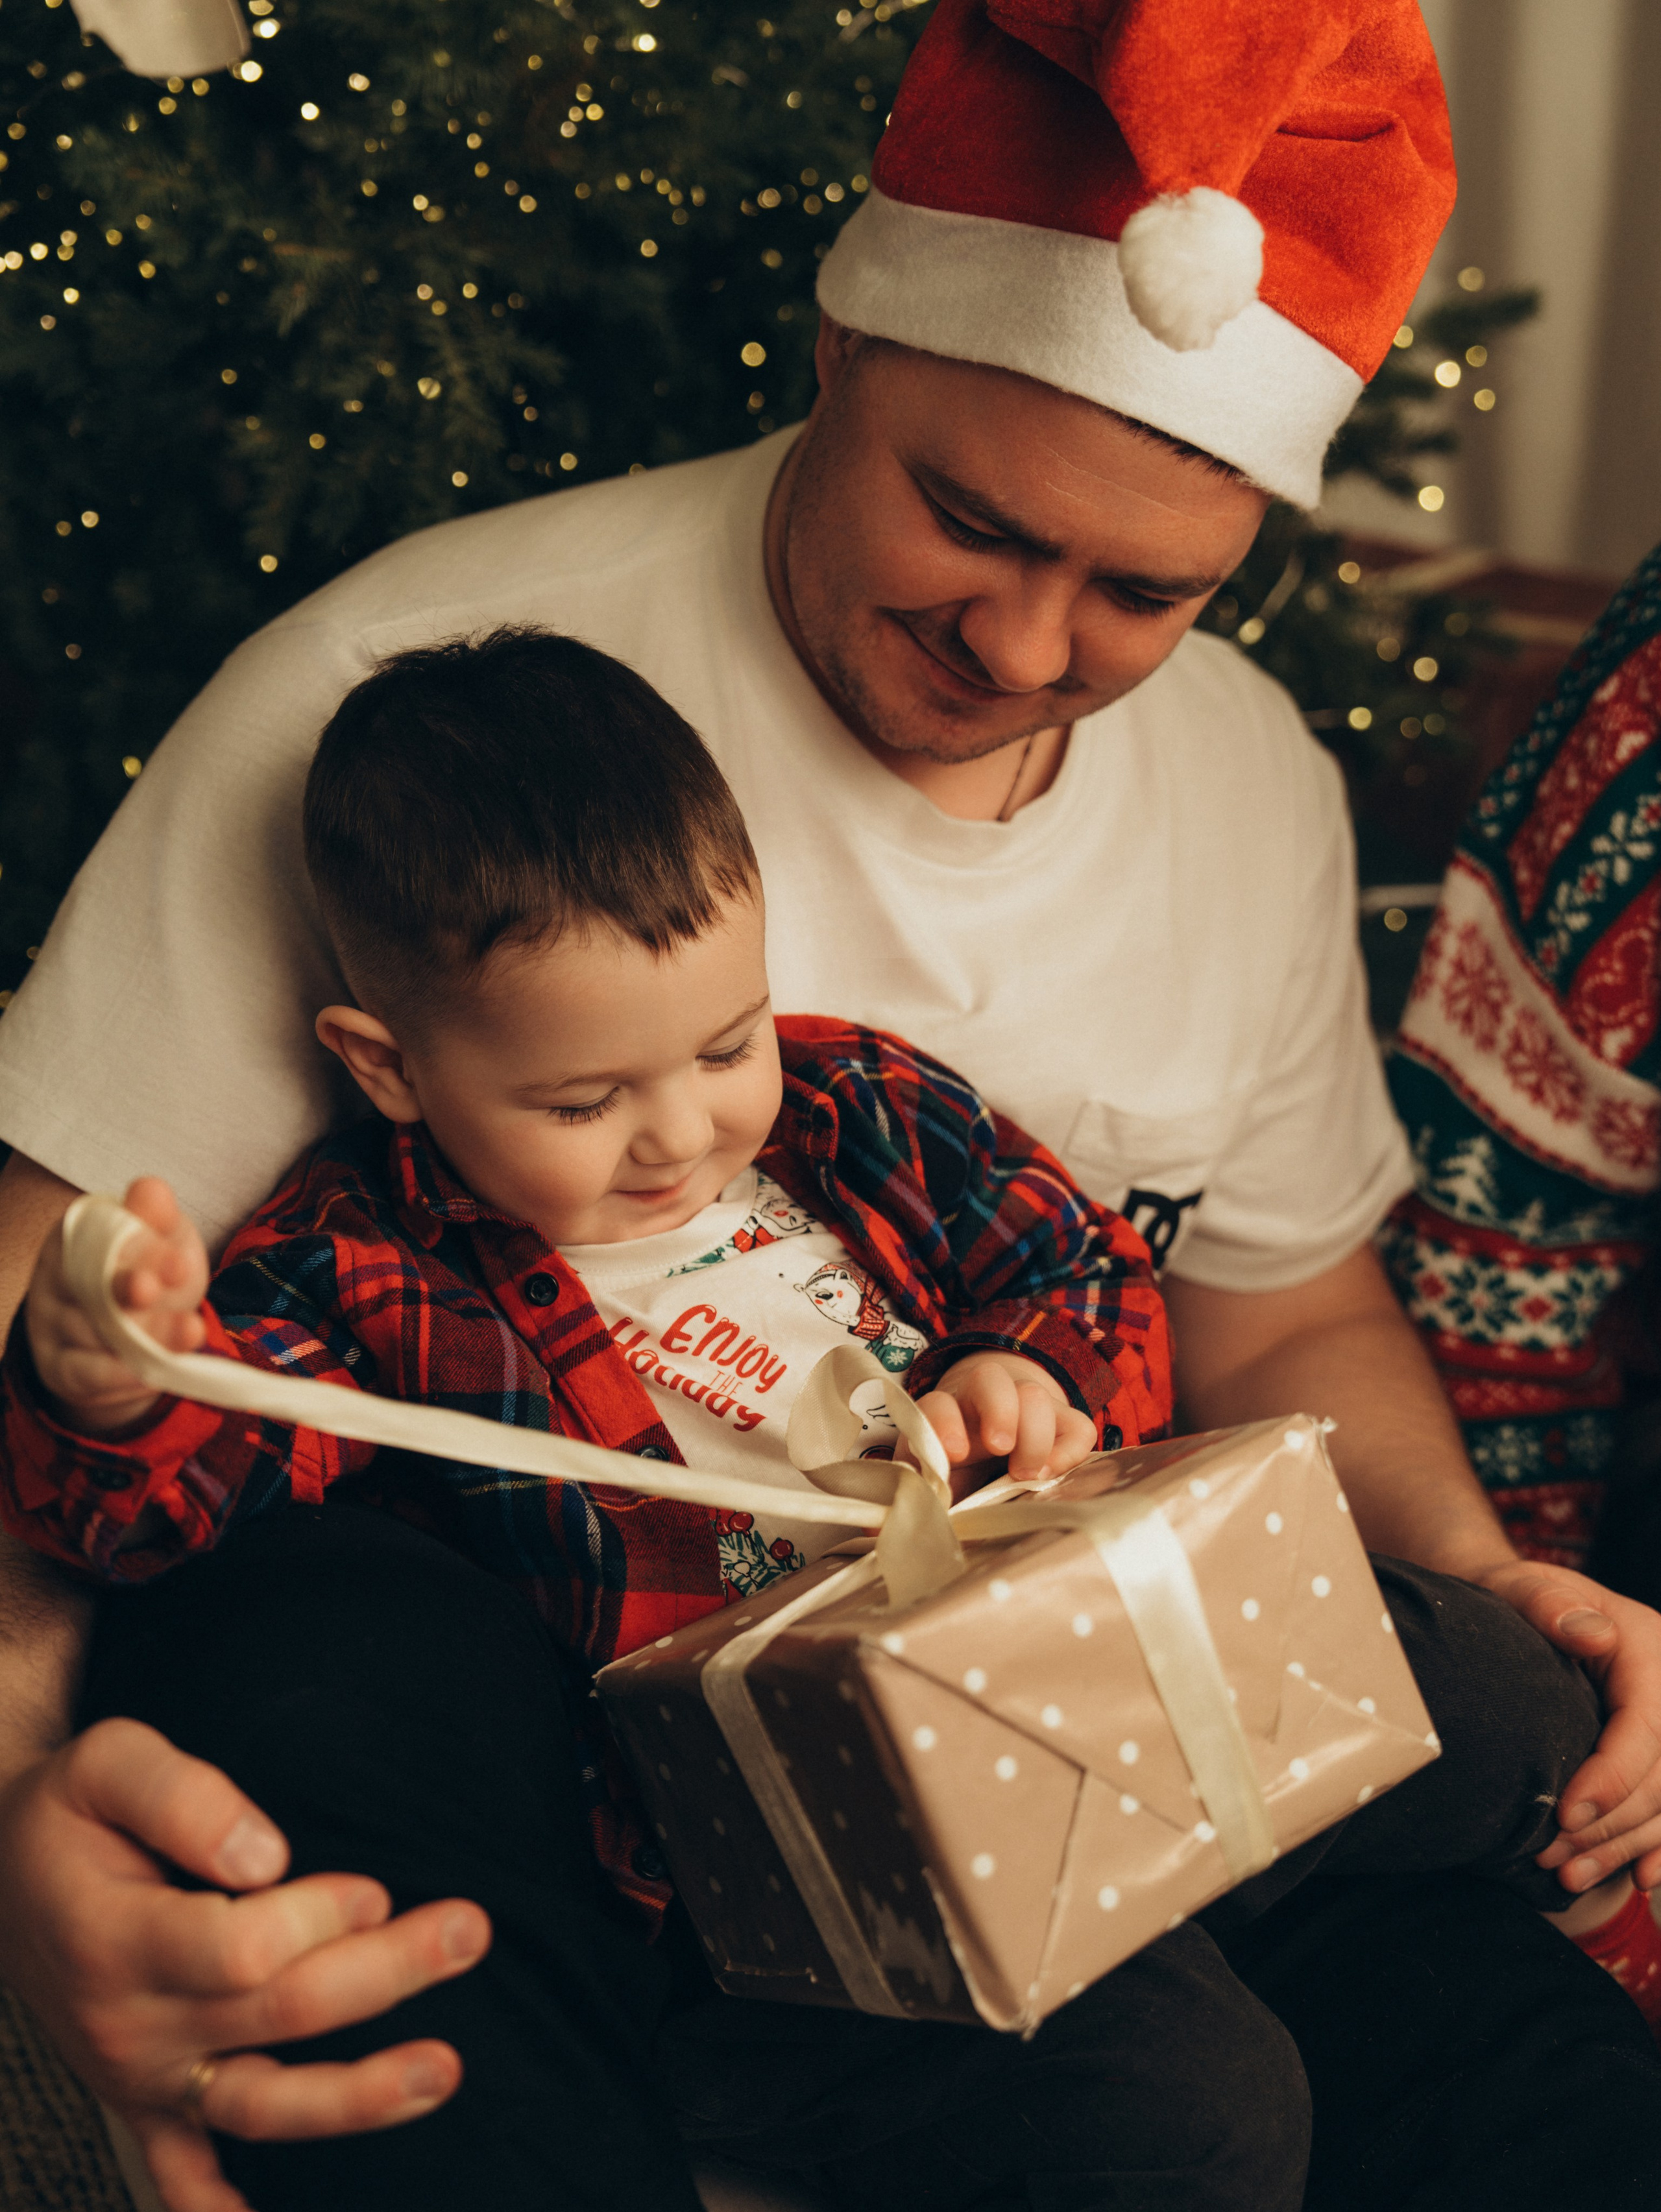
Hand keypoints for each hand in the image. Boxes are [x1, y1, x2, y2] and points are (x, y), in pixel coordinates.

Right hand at [0, 1717, 491, 2211]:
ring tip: (446, 2070)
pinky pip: (179, 2174)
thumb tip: (266, 1853)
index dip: (317, 1918)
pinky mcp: (142, 2101)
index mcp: (117, 1938)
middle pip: (279, 2011)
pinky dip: (217, 2207)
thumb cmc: (71, 1811)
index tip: (373, 1887)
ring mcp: (138, 2074)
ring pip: (258, 2103)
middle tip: (470, 1930)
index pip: (241, 1949)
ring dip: (358, 2094)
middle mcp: (130, 2020)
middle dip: (386, 1972)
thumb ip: (183, 1795)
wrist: (1, 1876)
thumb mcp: (107, 1761)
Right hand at [25, 1177, 207, 1433]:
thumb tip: (151, 1188)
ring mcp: (52, 1323)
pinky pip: (85, 1373)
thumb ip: (157, 1218)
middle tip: (153, 1291)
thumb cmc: (151, 1271)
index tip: (180, 1263)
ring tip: (190, 1332)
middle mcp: (55, 1277)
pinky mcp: (60, 1367)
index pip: (101, 1237)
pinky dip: (120, 1375)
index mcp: (77, 1234)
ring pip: (96, 1332)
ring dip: (144, 1335)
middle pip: (92, 1286)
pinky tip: (152, 1372)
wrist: (130, 1334)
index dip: (142, 1250)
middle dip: (125, 1290)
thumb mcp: (163, 1239)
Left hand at [917, 1352, 1097, 1498]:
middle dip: (999, 1412)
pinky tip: (1054, 1474)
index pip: (938, 1403)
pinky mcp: (1064, 1424)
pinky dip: (1069, 1451)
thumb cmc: (961, 1472)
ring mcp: (1027, 1406)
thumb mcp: (939, 1482)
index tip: (955, 1453)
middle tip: (1001, 1449)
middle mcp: (984, 1400)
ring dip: (1034, 1435)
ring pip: (1034, 1395)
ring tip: (1028, 1475)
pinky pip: (1077, 1426)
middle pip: (990, 1379)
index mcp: (947, 1414)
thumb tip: (905, 1527)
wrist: (1001, 1445)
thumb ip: (926, 1495)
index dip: (944, 1423)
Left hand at [1465, 1558, 1660, 1894]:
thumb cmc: (1520, 1598)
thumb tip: (1592, 1635)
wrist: (1527, 1607)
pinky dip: (1657, 1846)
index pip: (1646, 1729)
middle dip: (1609, 1827)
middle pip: (1660, 1778)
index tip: (1566, 1815)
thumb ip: (1551, 1605)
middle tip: (1551, 1859)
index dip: (1611, 1779)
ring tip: (1567, 1877)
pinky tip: (1638, 1878)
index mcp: (1651, 1657)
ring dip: (1623, 1847)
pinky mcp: (1660, 1756)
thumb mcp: (1527, 1586)